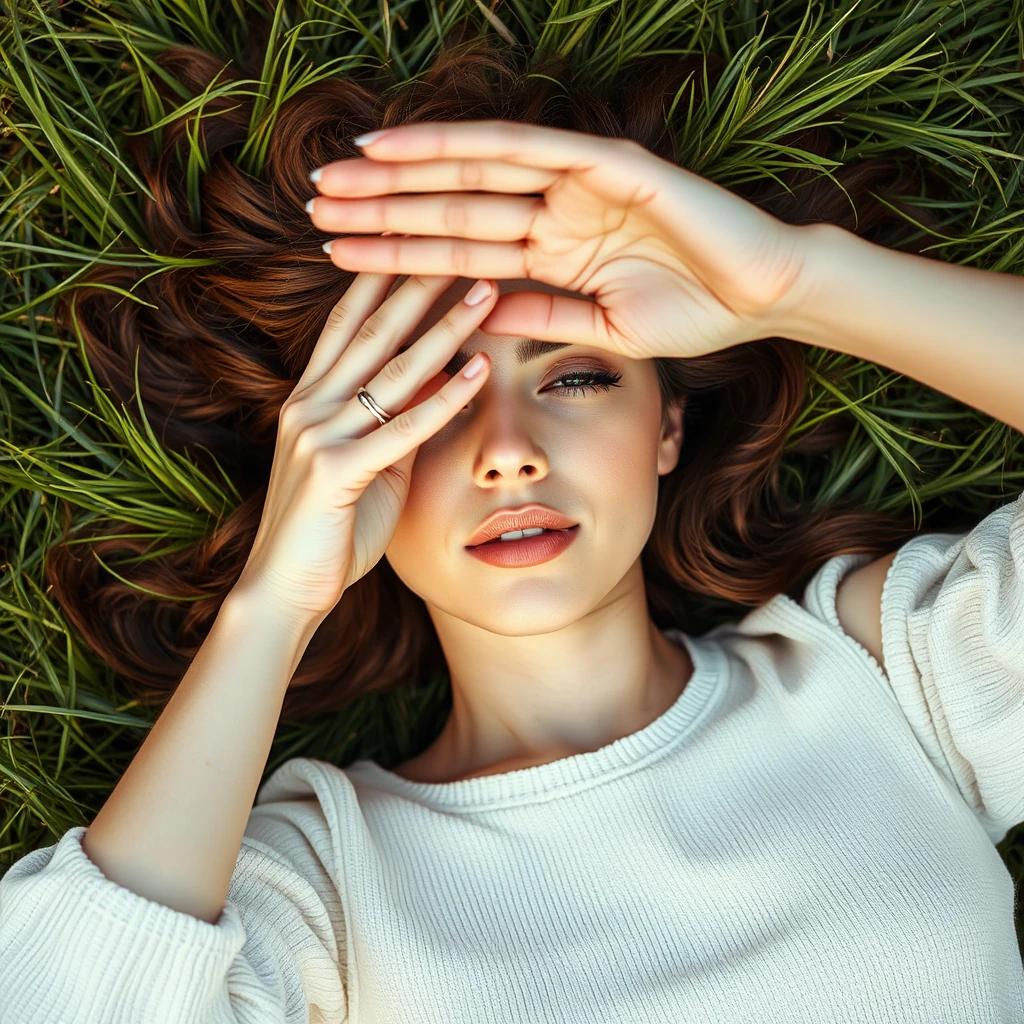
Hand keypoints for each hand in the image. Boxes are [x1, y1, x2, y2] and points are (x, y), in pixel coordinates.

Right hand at [234, 271, 496, 632]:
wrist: (283, 589)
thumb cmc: (329, 529)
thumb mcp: (370, 466)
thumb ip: (397, 424)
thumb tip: (439, 383)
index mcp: (309, 399)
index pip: (346, 322)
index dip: (381, 277)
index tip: (419, 239)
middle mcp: (309, 405)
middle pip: (372, 330)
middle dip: (418, 283)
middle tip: (464, 243)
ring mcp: (318, 434)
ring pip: (392, 369)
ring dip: (444, 326)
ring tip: (485, 290)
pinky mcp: (336, 470)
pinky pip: (403, 427)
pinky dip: (445, 397)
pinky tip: (480, 368)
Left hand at [307, 119, 814, 359]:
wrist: (765, 294)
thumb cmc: (694, 313)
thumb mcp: (600, 325)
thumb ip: (538, 314)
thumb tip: (477, 318)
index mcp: (552, 252)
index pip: (458, 252)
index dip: (397, 251)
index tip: (339, 252)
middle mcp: (553, 211)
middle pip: (450, 206)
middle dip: (381, 208)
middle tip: (314, 203)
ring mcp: (574, 182)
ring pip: (471, 172)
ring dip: (402, 174)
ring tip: (337, 175)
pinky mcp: (603, 161)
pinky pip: (520, 148)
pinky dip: (460, 143)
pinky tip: (402, 145)